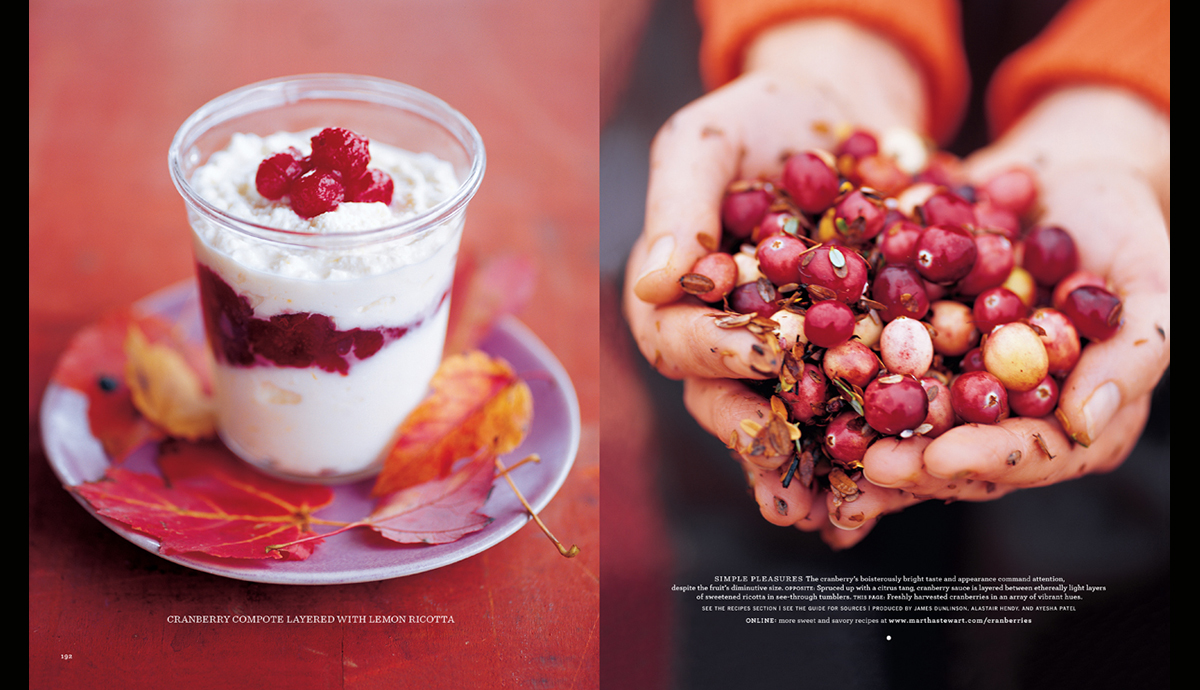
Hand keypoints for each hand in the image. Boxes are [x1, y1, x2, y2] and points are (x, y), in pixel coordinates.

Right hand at [625, 18, 928, 542]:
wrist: (838, 112)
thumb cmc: (760, 118)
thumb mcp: (709, 137)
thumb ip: (678, 201)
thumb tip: (658, 280)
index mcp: (674, 296)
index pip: (679, 339)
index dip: (719, 351)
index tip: (768, 351)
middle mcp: (718, 341)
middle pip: (724, 401)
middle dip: (756, 438)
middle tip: (791, 465)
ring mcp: (777, 361)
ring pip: (782, 425)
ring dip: (805, 472)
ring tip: (833, 514)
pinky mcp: (840, 364)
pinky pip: (845, 414)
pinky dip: (862, 451)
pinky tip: (886, 484)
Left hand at [833, 86, 1169, 545]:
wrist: (1060, 170)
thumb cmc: (1122, 225)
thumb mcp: (1150, 280)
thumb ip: (1134, 352)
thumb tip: (1083, 424)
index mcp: (1070, 417)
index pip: (1030, 455)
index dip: (983, 461)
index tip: (937, 459)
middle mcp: (1003, 412)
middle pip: (955, 455)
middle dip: (908, 466)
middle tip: (862, 467)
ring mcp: (950, 382)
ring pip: (902, 424)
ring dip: (860, 440)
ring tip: (818, 448)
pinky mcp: (906, 345)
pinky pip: (866, 366)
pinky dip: (830, 375)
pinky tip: (791, 382)